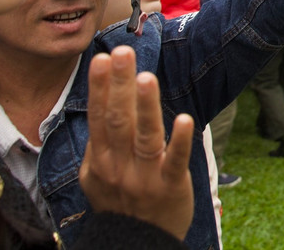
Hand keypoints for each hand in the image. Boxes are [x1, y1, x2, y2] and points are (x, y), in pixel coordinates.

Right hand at [79, 46, 194, 240]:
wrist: (137, 245)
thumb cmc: (120, 205)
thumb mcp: (98, 178)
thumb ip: (100, 145)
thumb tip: (101, 105)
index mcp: (101, 161)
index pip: (99, 118)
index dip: (100, 88)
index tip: (101, 59)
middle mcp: (119, 167)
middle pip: (118, 120)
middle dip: (119, 85)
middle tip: (122, 53)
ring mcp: (145, 177)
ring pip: (145, 136)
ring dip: (146, 106)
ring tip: (146, 77)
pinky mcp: (171, 185)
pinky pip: (175, 160)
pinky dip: (180, 140)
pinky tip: (185, 119)